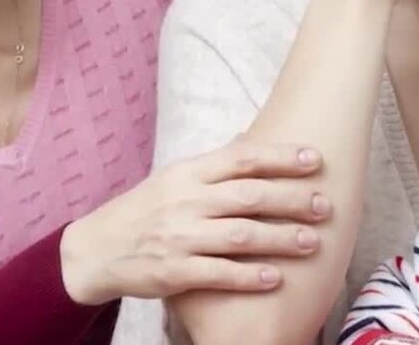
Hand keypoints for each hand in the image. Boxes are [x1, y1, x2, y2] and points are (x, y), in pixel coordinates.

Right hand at [59, 139, 331, 303]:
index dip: (281, 158)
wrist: (94, 250)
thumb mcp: (173, 178)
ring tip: (313, 242)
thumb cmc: (144, 210)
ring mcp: (179, 237)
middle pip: (249, 196)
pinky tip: (277, 278)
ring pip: (241, 236)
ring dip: (281, 239)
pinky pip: (219, 274)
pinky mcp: (174, 272)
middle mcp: (185, 201)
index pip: (241, 158)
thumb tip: (250, 140)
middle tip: (325, 205)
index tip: (315, 160)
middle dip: (292, 200)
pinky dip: (250, 276)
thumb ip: (212, 165)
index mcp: (188, 173)